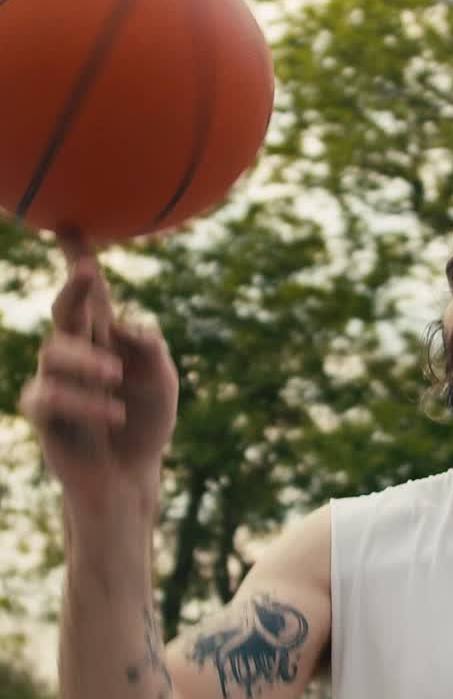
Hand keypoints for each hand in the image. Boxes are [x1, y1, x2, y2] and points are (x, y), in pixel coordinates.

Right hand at [20, 232, 178, 498]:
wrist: (129, 476)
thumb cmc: (146, 422)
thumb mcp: (163, 382)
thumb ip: (151, 350)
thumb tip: (124, 325)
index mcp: (105, 336)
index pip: (90, 292)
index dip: (78, 256)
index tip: (69, 221)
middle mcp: (76, 351)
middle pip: (66, 309)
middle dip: (75, 285)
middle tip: (92, 270)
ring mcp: (55, 381)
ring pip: (55, 352)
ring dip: (87, 361)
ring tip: (116, 378)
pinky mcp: (44, 414)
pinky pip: (49, 397)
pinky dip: (82, 401)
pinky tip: (113, 411)